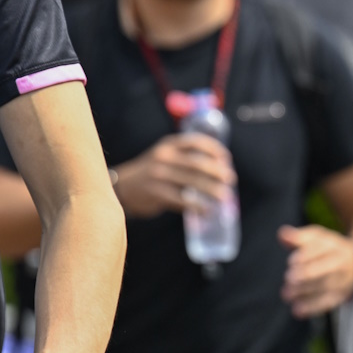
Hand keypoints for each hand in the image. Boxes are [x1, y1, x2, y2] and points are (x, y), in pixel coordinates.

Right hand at [113, 135, 235, 219]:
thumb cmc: (149, 173)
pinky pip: (181, 200)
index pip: (194, 142)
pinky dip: (197, 206)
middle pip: (196, 163)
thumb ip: (183, 158)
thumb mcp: (162, 156)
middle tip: (230, 179)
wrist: (122, 187)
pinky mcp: (156, 193)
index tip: (226, 158)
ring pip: (192, 182)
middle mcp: (163, 157)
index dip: (213, 148)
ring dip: (211, 190)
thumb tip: (217, 169)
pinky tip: (206, 211)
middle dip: (216, 171)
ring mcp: (159, 175)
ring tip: (225, 197)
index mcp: (168, 146)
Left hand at [279, 224, 352, 317]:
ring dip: (305, 292)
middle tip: (288, 278)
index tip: (291, 261)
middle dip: (306, 274)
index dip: (305, 256)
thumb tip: (282, 234)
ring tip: (286, 295)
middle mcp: (341, 264)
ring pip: (325, 288)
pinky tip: (296, 311)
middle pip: (324, 269)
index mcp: (335, 247)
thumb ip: (298, 237)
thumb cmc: (328, 248)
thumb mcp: (316, 238)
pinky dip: (312, 308)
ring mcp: (342, 282)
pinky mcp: (340, 296)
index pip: (320, 250)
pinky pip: (327, 303)